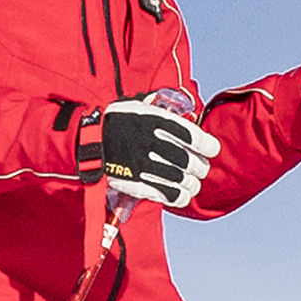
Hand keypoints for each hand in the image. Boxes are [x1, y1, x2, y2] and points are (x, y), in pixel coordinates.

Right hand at [89, 98, 221, 207]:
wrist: (88, 142)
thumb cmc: (114, 121)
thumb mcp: (137, 105)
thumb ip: (158, 105)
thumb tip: (179, 102)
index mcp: (157, 122)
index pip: (194, 137)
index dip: (208, 145)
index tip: (212, 149)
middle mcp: (154, 144)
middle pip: (191, 162)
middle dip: (201, 167)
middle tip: (200, 168)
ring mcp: (147, 166)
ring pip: (183, 181)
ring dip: (193, 184)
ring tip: (193, 183)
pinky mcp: (139, 184)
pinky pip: (169, 195)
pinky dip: (180, 197)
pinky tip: (181, 195)